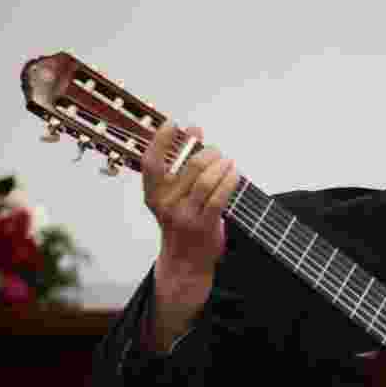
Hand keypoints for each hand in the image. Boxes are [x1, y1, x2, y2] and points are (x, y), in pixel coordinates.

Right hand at [142, 121, 239, 280]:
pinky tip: (234, 174)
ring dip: (222, 165)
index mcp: (153, 194)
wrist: (184, 262)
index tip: (173, 124)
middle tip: (216, 152)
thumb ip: (180, 163)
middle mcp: (166, 204)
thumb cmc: (180, 223)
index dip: (161, 140)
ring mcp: (184, 215)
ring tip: (227, 162)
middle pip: (190, 166)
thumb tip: (194, 130)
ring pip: (206, 179)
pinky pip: (219, 197)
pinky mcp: (203, 225)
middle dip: (209, 152)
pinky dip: (229, 181)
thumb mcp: (171, 196)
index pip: (151, 162)